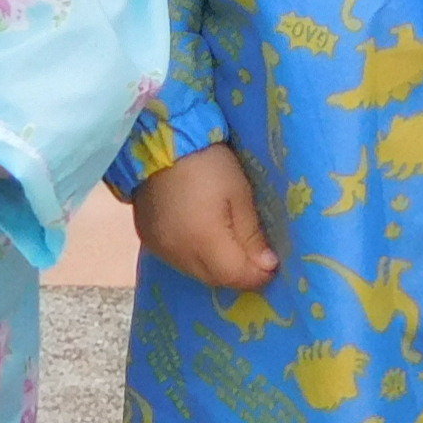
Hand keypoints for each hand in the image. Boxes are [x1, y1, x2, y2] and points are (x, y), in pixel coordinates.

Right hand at [130, 144, 280, 292]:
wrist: (160, 142)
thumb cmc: (209, 163)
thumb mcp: (239, 194)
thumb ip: (252, 234)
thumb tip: (268, 265)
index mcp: (203, 241)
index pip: (235, 276)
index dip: (258, 276)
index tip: (274, 265)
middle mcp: (177, 254)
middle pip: (214, 279)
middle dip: (239, 274)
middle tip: (258, 258)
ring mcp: (160, 249)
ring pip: (195, 272)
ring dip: (217, 267)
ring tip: (234, 248)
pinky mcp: (148, 240)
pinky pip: (177, 260)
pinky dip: (196, 257)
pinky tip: (206, 239)